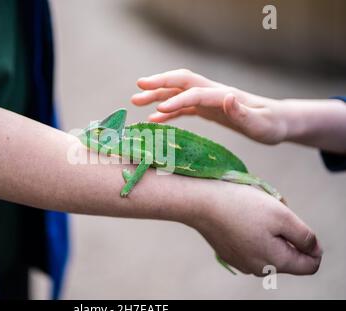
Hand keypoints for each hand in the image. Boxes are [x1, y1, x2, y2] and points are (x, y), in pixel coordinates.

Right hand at [132, 69, 288, 144]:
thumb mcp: (260, 123)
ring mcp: (208, 100)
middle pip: (180, 83)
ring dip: (157, 96)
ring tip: (136, 101)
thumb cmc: (271, 125)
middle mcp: (212, 93)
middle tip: (137, 89)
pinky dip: (167, 111)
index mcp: (222, 95)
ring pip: (178, 93)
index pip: (194, 94)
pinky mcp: (208, 109)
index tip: (157, 111)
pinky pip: (182, 108)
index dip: (175, 101)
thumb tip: (225, 97)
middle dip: (158, 84)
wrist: (278, 121)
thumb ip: (242, 112)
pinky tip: (154, 120)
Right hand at [183, 180, 322, 275]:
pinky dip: (253, 232)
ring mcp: (242, 262)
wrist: (200, 203)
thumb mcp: (283, 215)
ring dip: (269, 232)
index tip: (295, 223)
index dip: (313, 244)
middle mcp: (259, 268)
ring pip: (269, 249)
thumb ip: (305, 237)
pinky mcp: (229, 253)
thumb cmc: (241, 206)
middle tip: (272, 212)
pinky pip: (252, 245)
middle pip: (288, 255)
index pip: (310, 265)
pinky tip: (240, 217)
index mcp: (275, 262)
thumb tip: (315, 250)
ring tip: (254, 212)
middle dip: (287, 234)